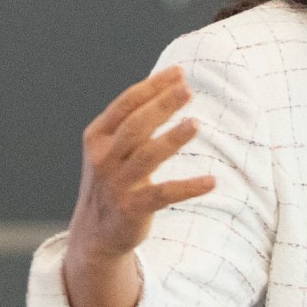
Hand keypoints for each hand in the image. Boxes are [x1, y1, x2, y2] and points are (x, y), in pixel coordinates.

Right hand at [61, 67, 210, 306]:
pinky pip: (163, 195)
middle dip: (161, 106)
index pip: (125, 104)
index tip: (179, 72)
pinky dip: (187, 188)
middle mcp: (103, 159)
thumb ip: (133, 119)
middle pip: (135, 127)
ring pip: (146, 157)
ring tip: (195, 124)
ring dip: (171, 140)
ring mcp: (116, 186)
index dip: (152, 87)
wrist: (95, 233)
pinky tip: (211, 181)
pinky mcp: (131, 210)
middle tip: (188, 90)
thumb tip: (170, 82)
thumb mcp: (112, 148)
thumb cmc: (112, 179)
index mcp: (97, 137)